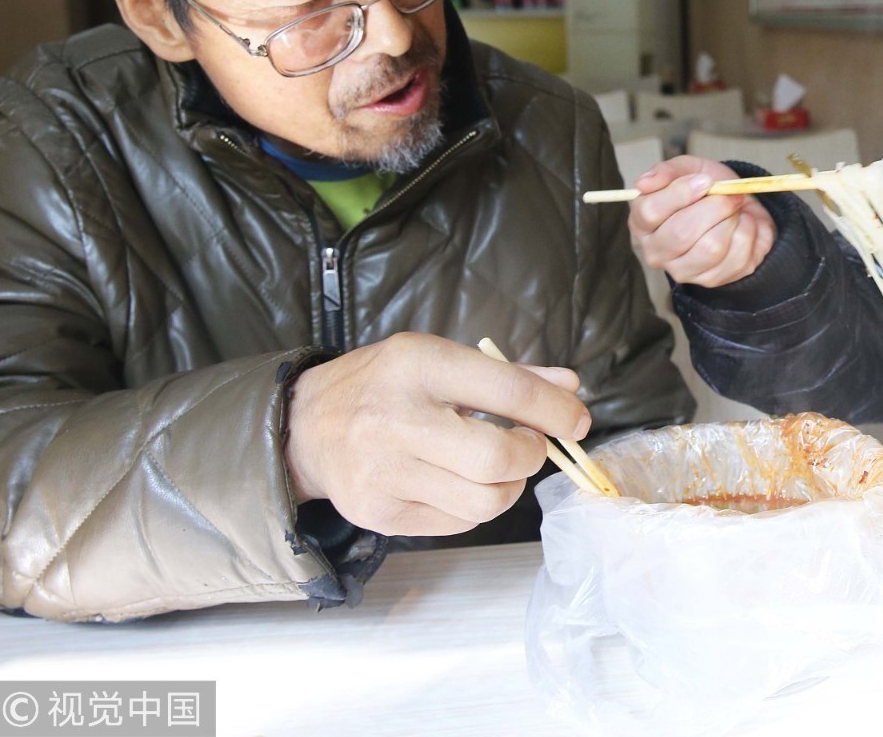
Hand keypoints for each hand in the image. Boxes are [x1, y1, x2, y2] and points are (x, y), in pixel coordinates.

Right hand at [284, 332, 589, 535]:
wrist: (306, 426)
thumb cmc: (386, 385)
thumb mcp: (440, 358)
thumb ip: (509, 376)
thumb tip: (570, 390)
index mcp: (418, 365)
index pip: (507, 390)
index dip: (555, 411)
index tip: (577, 420)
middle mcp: (396, 419)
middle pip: (497, 457)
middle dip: (531, 455)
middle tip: (528, 446)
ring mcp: (383, 473)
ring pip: (484, 502)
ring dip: (507, 487)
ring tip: (495, 467)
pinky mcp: (378, 514)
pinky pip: (458, 523)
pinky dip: (475, 506)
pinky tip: (458, 483)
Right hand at [629, 155, 776, 286]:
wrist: (738, 208)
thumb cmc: (707, 191)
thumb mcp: (689, 169)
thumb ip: (668, 171)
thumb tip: (644, 182)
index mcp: (642, 222)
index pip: (650, 212)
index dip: (681, 193)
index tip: (705, 180)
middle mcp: (656, 252)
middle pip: (681, 233)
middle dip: (713, 207)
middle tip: (728, 195)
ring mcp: (683, 271)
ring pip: (711, 247)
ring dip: (731, 220)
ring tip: (734, 210)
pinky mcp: (712, 280)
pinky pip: (737, 256)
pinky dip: (747, 233)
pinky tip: (742, 226)